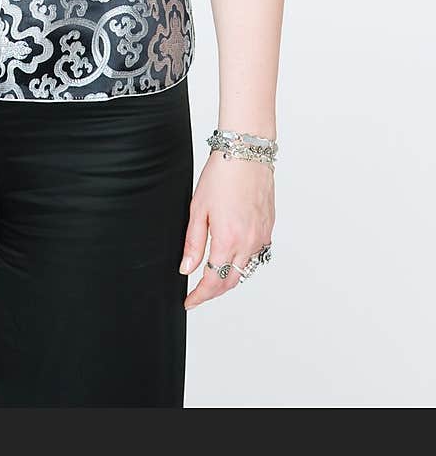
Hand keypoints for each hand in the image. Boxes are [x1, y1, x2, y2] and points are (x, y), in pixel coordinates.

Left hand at [180, 152, 274, 308]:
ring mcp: (261, 236)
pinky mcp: (268, 228)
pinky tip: (231, 256)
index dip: (199, 296)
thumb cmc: (221, 175)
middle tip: (197, 293)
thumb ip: (193, 243)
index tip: (189, 302)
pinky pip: (256, 255)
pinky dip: (242, 261)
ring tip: (212, 276)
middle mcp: (248, 242)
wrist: (247, 153)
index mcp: (228, 239)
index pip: (212, 281)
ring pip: (245, 270)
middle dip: (213, 291)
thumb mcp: (198, 208)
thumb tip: (186, 269)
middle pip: (230, 281)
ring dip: (228, 278)